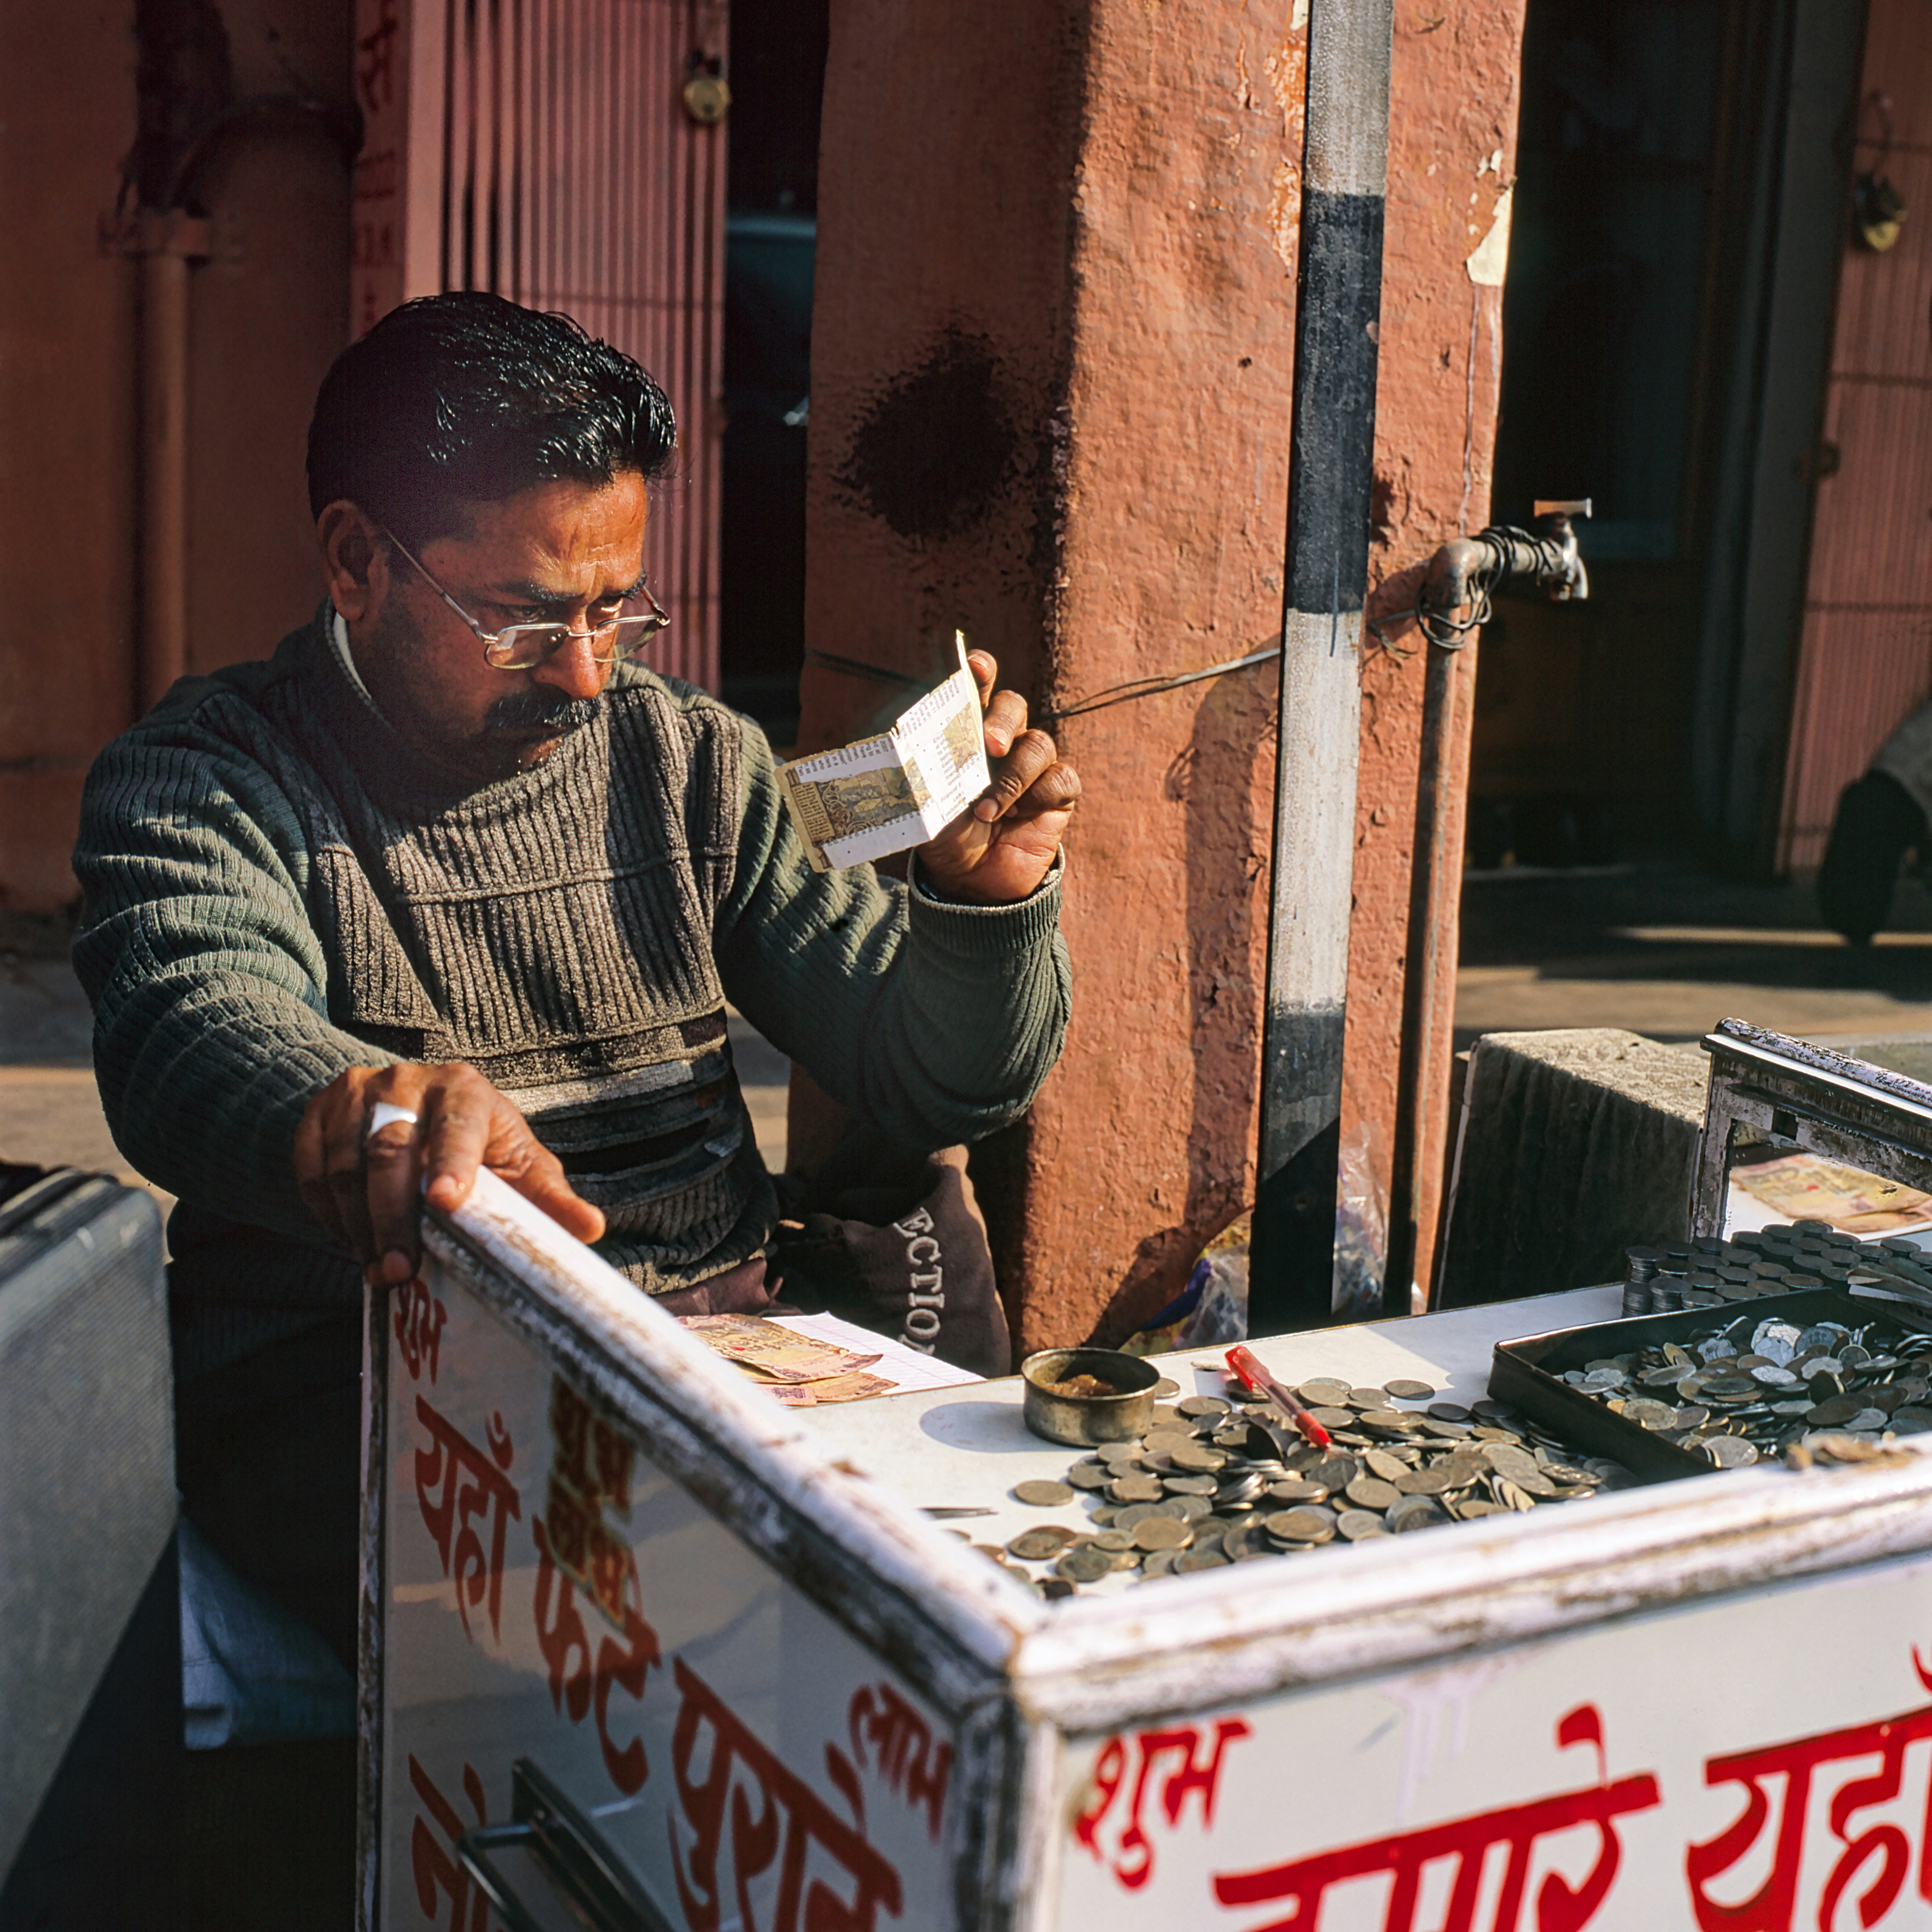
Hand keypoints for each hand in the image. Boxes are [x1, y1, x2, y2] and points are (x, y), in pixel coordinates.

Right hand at [294, 1062, 605, 1285]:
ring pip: (345, 1165)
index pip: (457, 1127)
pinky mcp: (317, 1114)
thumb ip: (547, 1197)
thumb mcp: (516, 1164)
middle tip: (400, 1271)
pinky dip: (327, 1214)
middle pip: (392, 1151)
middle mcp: (407, 1082)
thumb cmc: (478, 1145)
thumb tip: (592, 1228)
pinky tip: (353, 1241)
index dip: (450, 1165)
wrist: (411, 1107)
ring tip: (379, 1270)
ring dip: (359, 1225)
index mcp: (465, 1090)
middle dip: (395, 1218)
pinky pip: (311, 1171)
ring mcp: (356, 1093)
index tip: (445, 1204)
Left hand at [916, 651, 1079, 903]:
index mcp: (968, 733)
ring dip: (1013, 777)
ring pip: (1038, 744)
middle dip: (1002, 720)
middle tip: (990, 746)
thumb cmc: (947, 835)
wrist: (970, 880)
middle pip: (1014, 705)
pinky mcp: (1057, 794)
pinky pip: (1061, 779)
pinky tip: (1019, 818)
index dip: (980, 671)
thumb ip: (927, 772)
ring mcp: (1033, 766)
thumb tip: (904, 747)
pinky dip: (1039, 797)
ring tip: (987, 812)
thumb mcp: (928, 802)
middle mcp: (1004, 741)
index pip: (978, 689)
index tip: (974, 666)